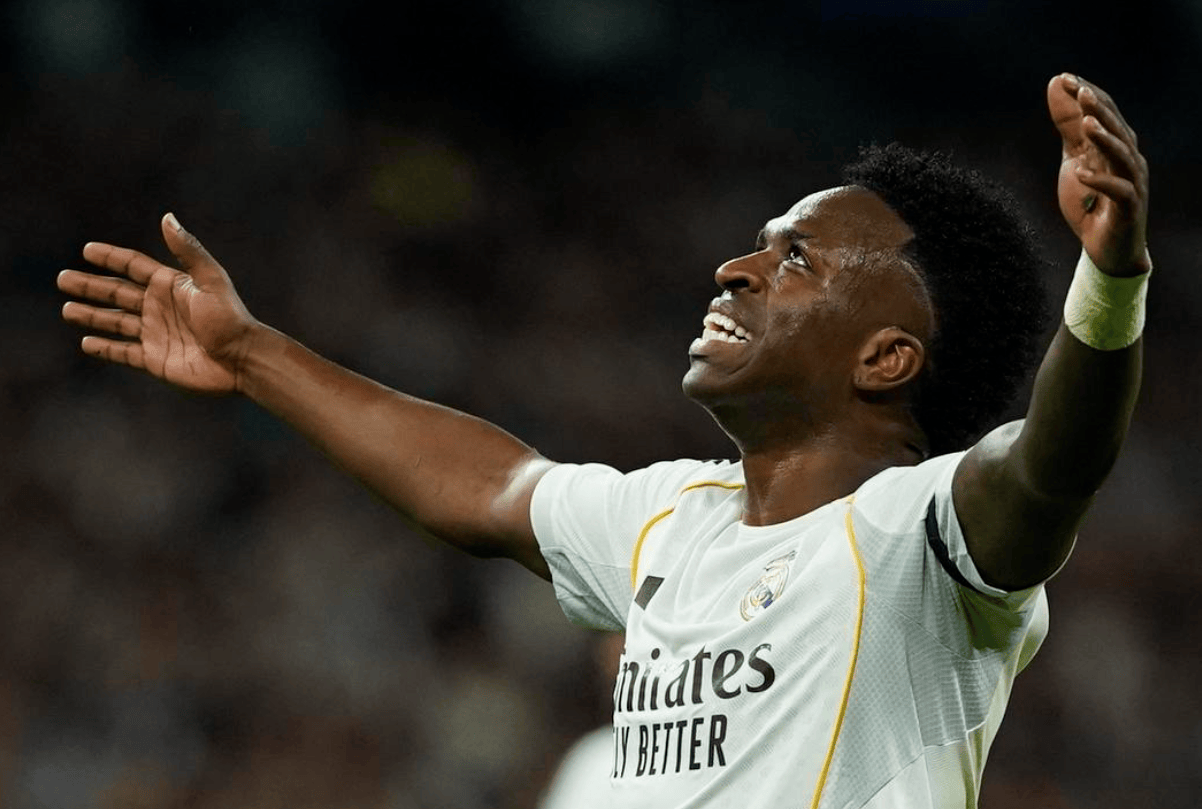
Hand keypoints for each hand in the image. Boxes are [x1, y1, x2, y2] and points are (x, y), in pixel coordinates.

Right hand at [58, 214, 258, 392]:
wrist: (242, 360)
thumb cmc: (230, 318)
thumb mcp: (210, 280)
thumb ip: (188, 251)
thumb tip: (167, 217)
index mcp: (170, 286)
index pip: (133, 267)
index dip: (111, 258)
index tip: (87, 249)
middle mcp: (159, 308)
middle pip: (117, 293)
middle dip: (90, 286)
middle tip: (62, 278)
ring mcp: (155, 334)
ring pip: (115, 323)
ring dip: (91, 315)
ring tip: (67, 310)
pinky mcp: (155, 359)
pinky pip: (123, 352)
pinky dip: (105, 348)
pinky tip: (86, 342)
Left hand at [1048, 73, 1150, 276]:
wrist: (1104, 248)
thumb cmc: (1091, 202)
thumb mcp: (1075, 160)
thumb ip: (1069, 129)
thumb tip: (1056, 87)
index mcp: (1116, 147)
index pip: (1104, 114)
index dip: (1086, 96)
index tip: (1063, 78)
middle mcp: (1128, 160)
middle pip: (1117, 128)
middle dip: (1099, 108)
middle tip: (1080, 90)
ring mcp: (1132, 183)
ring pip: (1123, 155)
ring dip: (1105, 138)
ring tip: (1086, 124)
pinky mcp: (1129, 208)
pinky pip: (1119, 191)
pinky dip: (1100, 181)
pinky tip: (1082, 173)